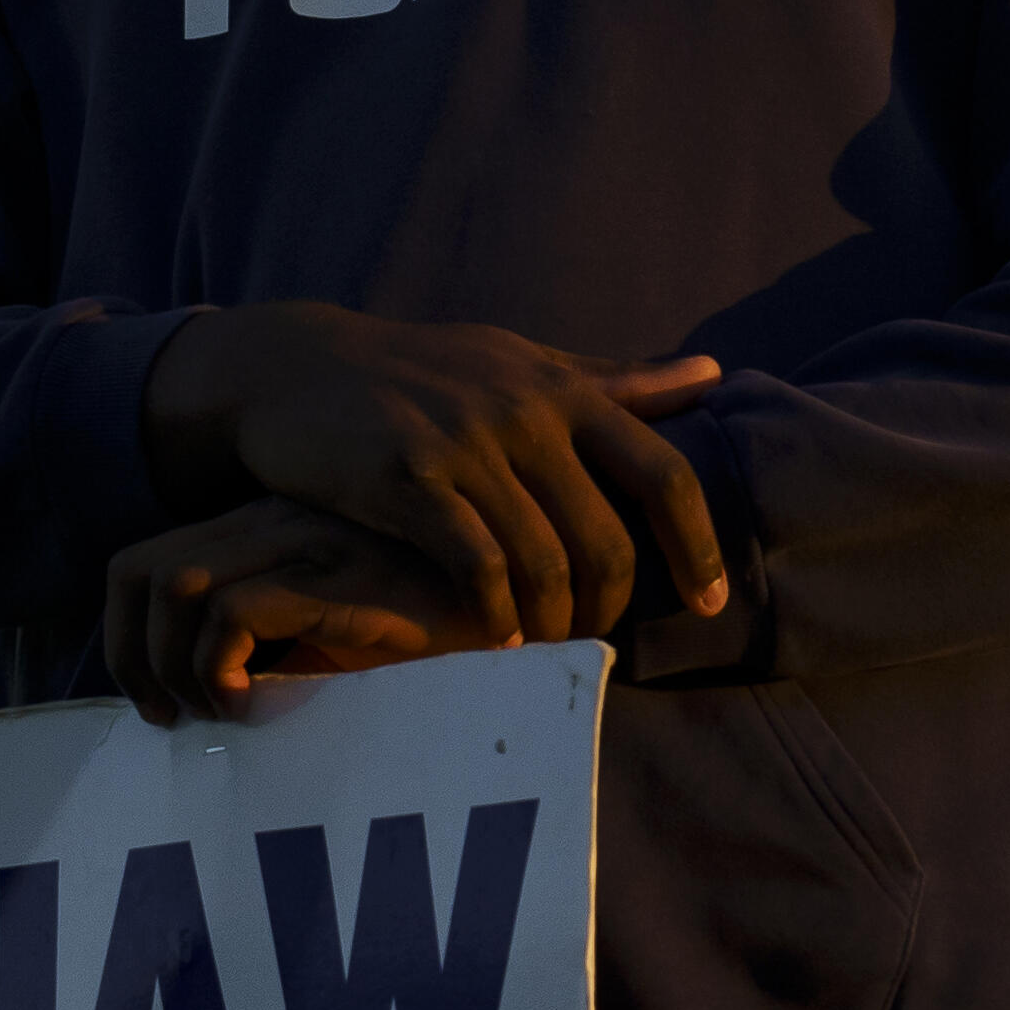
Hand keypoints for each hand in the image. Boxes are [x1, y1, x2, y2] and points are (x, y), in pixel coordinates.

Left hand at [103, 497, 476, 725]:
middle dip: (133, 658)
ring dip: (176, 666)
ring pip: (175, 587)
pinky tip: (256, 706)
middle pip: (137, 571)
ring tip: (221, 713)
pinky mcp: (339, 578)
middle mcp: (275, 522)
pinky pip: (233, 615)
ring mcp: (306, 542)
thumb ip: (280, 641)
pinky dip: (220, 670)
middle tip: (173, 719)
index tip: (158, 704)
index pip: (144, 562)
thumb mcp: (337, 631)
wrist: (531, 606)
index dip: (127, 639)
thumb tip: (210, 697)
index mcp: (267, 525)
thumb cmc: (435, 630)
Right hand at [140, 303, 730, 649]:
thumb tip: (712, 376)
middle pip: (607, 539)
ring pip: (545, 563)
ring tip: (543, 646)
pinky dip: (495, 616)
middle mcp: (526, 414)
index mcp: (564, 391)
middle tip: (594, 639)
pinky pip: (476, 566)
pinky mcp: (409, 476)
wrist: (297, 367)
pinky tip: (494, 640)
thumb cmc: (425, 373)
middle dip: (610, 606)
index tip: (712, 601)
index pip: (664, 473)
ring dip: (553, 623)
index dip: (698, 545)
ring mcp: (467, 444)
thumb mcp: (522, 362)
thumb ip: (615, 380)